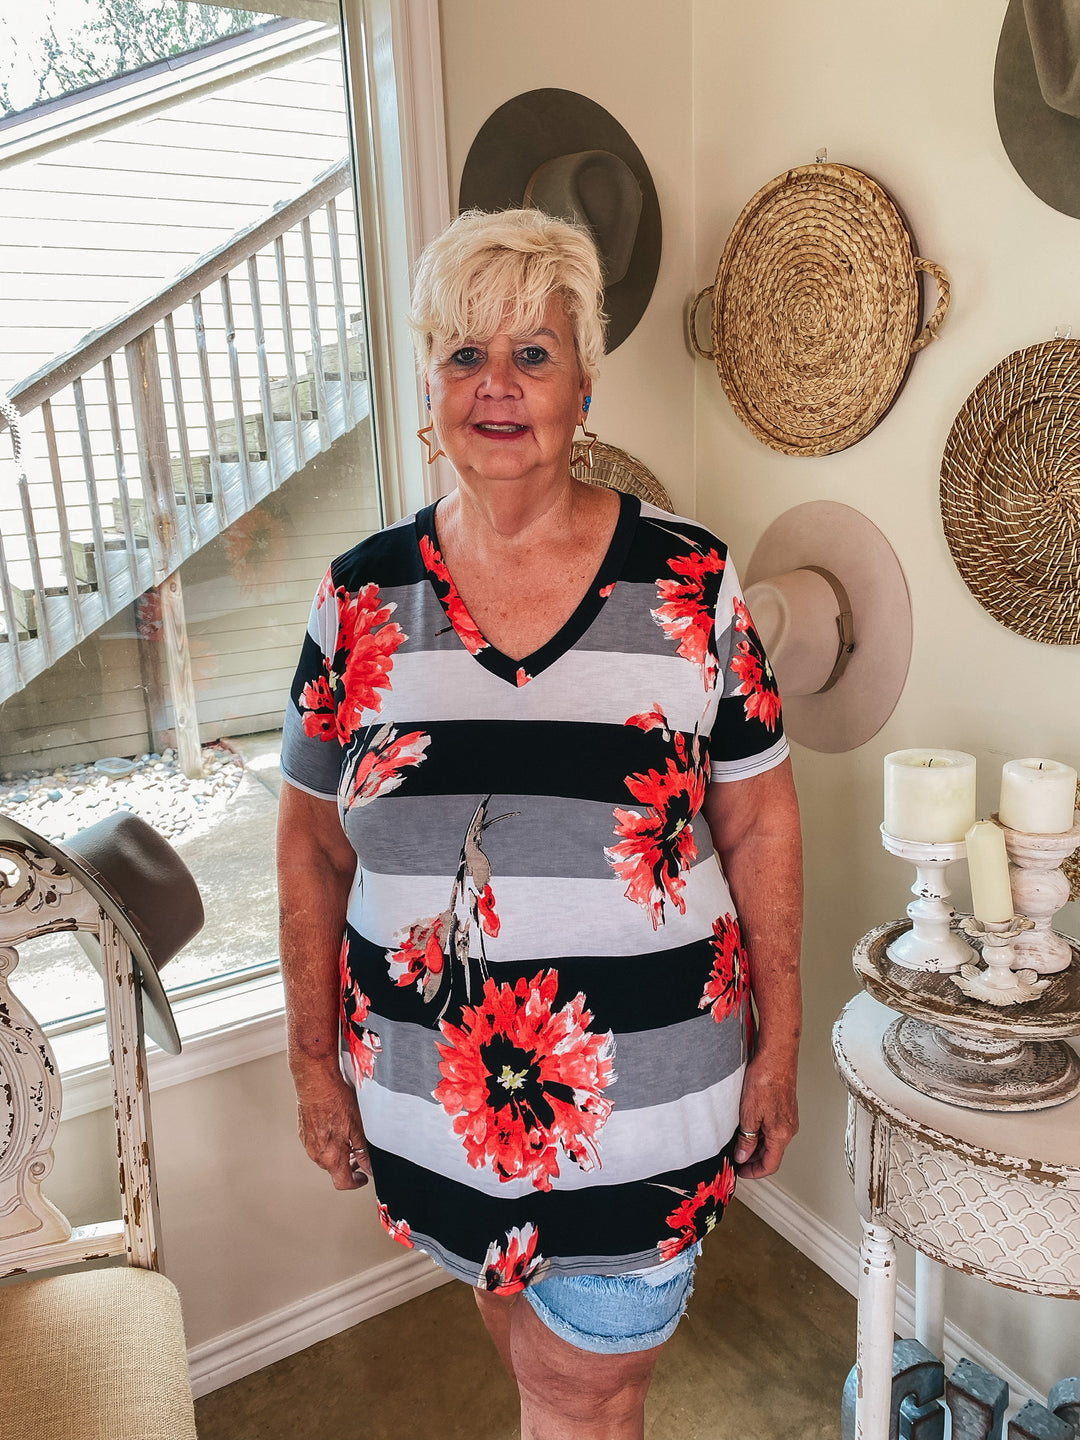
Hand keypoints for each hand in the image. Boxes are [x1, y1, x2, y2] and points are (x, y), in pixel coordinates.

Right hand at [295, 1068, 372, 1190]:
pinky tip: (336, 1127)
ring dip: (337, 1153)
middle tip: (358, 1154)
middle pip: (334, 1169)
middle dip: (348, 1165)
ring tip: (348, 1138)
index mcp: (331, 1156)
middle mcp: (316, 1153)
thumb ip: (364, 1152)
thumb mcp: (358, 1128)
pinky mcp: (303, 1133)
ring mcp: (308, 1143)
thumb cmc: (336, 1100)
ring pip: (325, 1156)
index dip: (355, 1183)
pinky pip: (317, 1144)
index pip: (343, 1182)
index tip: (362, 1177)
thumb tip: (370, 1167)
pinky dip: (328, 1142)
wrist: (316, 1082)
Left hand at [733, 1049, 798, 1178]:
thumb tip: (743, 1155)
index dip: (754, 1172)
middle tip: (736, 1158)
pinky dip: (761, 1132)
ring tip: (739, 1142)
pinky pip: (774, 1127)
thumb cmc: (765, 1080)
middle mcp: (789, 1128)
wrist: (776, 1056)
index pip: (770, 1165)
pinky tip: (748, 1124)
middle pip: (772, 1154)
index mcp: (781, 1134)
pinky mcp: (786, 1107)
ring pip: (773, 1140)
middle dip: (753, 1159)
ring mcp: (789, 1117)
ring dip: (757, 1145)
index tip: (741, 1172)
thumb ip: (747, 1139)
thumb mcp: (748, 1114)